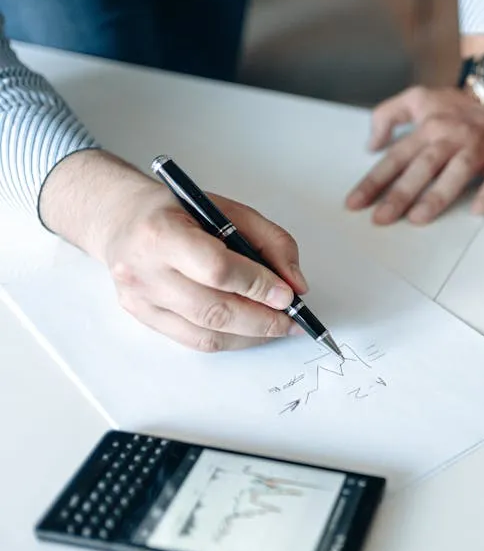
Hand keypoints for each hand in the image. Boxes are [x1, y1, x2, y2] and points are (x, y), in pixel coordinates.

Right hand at [40, 150, 309, 351]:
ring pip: (206, 334)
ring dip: (251, 336)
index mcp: (163, 233)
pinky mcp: (142, 318)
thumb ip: (270, 242)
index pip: (217, 269)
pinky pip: (194, 341)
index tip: (288, 295)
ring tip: (278, 327)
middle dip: (263, 320)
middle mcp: (144, 270)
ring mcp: (140, 299)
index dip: (257, 286)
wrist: (121, 219)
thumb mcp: (229, 210)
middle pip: (213, 310)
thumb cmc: (177, 211)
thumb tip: (296, 284)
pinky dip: (230, 339)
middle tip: (293, 321)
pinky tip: (251, 331)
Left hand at [346, 86, 483, 224]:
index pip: (396, 157)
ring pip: (457, 171)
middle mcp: (452, 137)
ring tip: (418, 218)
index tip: (356, 203)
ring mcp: (480, 146)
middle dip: (401, 193)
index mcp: (429, 127)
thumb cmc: (459, 105)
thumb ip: (387, 115)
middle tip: (382, 218)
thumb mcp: (418, 99)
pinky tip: (478, 209)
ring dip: (438, 194)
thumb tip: (371, 145)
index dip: (374, 180)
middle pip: (423, 167)